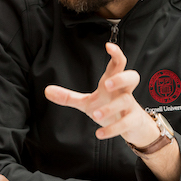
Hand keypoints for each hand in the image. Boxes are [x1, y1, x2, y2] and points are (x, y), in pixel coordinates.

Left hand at [44, 42, 158, 147]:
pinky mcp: (133, 121)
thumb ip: (68, 97)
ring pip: (126, 101)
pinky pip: (126, 123)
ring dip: (110, 108)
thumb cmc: (111, 108)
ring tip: (95, 115)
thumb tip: (46, 90)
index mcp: (113, 83)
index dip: (116, 54)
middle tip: (107, 84)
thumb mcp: (87, 102)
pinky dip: (113, 129)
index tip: (108, 46)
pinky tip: (99, 134)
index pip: (119, 64)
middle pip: (132, 77)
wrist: (134, 127)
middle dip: (121, 79)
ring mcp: (130, 106)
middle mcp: (124, 92)